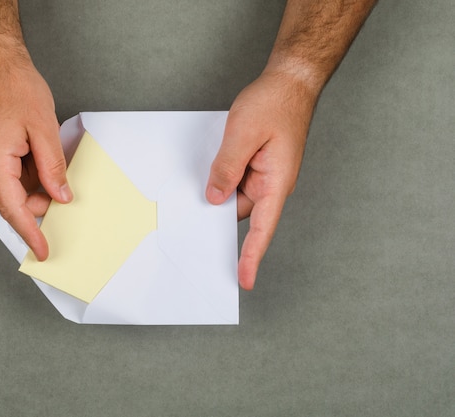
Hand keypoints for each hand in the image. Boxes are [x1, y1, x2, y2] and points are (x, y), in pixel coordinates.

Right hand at [0, 54, 71, 260]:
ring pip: (13, 187)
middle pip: (13, 200)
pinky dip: (28, 172)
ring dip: (36, 183)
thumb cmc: (15, 86)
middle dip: (40, 201)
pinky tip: (41, 155)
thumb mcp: (43, 129)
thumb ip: (53, 168)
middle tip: (65, 194)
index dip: (30, 233)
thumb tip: (60, 196)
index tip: (43, 251)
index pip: (13, 209)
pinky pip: (10, 173)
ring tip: (52, 160)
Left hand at [206, 69, 317, 289]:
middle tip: (189, 227)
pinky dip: (220, 179)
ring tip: (193, 190)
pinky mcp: (255, 165)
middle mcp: (271, 184)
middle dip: (218, 218)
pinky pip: (234, 179)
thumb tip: (215, 198)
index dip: (252, 256)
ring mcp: (263, 175)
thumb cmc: (275, 104)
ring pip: (234, 195)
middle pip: (241, 213)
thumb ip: (227, 167)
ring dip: (217, 192)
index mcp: (276, 183)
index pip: (262, 228)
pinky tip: (206, 172)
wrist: (290, 81)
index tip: (243, 279)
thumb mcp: (243, 134)